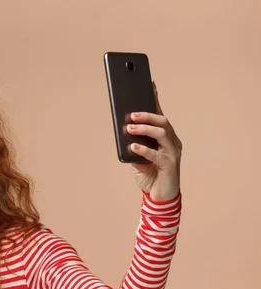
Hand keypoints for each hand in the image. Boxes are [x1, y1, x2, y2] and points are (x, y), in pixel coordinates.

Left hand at [127, 81, 182, 200]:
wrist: (159, 197)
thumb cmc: (150, 175)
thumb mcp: (138, 160)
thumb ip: (133, 148)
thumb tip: (124, 134)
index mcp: (165, 138)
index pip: (160, 115)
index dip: (155, 99)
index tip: (149, 84)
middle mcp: (172, 142)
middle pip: (163, 121)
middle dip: (147, 115)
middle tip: (130, 113)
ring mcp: (173, 153)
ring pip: (162, 133)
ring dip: (144, 128)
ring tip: (129, 127)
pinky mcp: (170, 165)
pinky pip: (157, 154)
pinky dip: (143, 149)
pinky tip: (132, 147)